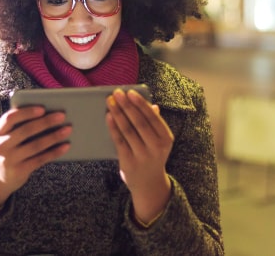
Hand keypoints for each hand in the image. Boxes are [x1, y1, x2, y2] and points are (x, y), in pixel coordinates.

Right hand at [0, 106, 71, 211]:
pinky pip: (40, 159)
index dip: (26, 112)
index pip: (10, 118)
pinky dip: (54, 152)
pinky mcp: (20, 171)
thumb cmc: (11, 147)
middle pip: (26, 131)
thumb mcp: (8, 135)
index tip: (42, 108)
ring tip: (68, 129)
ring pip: (35, 145)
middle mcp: (1, 145)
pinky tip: (65, 146)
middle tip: (62, 116)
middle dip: (46, 122)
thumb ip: (21, 124)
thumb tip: (49, 113)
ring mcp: (9, 160)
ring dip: (54, 136)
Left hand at [105, 88, 173, 221]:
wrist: (149, 184)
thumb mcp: (160, 141)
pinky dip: (113, 127)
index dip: (140, 103)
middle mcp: (156, 147)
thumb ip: (155, 123)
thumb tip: (151, 104)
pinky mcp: (128, 161)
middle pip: (139, 122)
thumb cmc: (153, 155)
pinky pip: (119, 140)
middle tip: (117, 93)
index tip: (130, 92)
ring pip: (128, 130)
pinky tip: (108, 116)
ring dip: (118, 113)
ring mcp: (142, 155)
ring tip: (110, 101)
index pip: (152, 117)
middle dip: (127, 105)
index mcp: (166, 138)